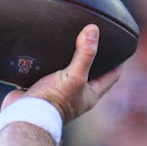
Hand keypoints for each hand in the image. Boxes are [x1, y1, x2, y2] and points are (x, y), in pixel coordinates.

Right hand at [0, 24, 122, 121]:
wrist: (24, 115)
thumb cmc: (53, 101)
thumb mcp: (74, 75)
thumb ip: (85, 54)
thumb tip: (93, 30)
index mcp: (91, 94)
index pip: (112, 76)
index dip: (118, 63)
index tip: (121, 48)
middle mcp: (77, 94)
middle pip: (91, 74)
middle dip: (94, 60)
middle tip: (95, 42)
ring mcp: (59, 93)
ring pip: (68, 73)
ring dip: (69, 60)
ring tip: (71, 42)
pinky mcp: (41, 89)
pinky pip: (47, 73)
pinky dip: (48, 63)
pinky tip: (45, 52)